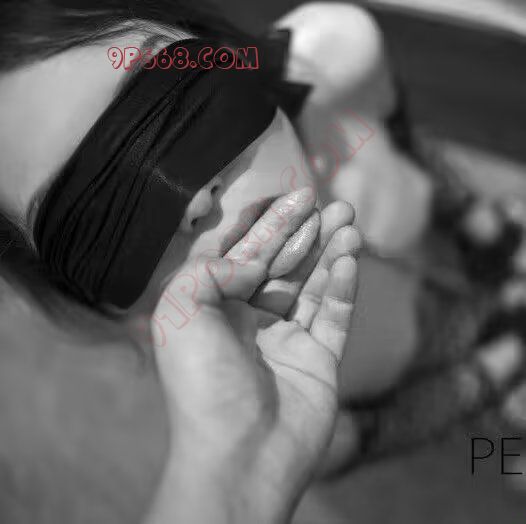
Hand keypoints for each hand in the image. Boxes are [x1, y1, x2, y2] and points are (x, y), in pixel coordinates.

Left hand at [146, 191, 358, 523]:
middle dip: (307, 232)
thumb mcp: (178, 314)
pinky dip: (341, 286)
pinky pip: (333, 315)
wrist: (238, 455)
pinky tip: (349, 259)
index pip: (245, 255)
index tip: (294, 198)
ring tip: (348, 221)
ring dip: (330, 251)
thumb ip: (209, 270)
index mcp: (215, 309)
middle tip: (333, 203)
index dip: (268, 225)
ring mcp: (286, 340)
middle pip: (283, 265)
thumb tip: (253, 261)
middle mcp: (250, 322)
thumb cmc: (201, 385)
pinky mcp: (318, 359)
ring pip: (312, 285)